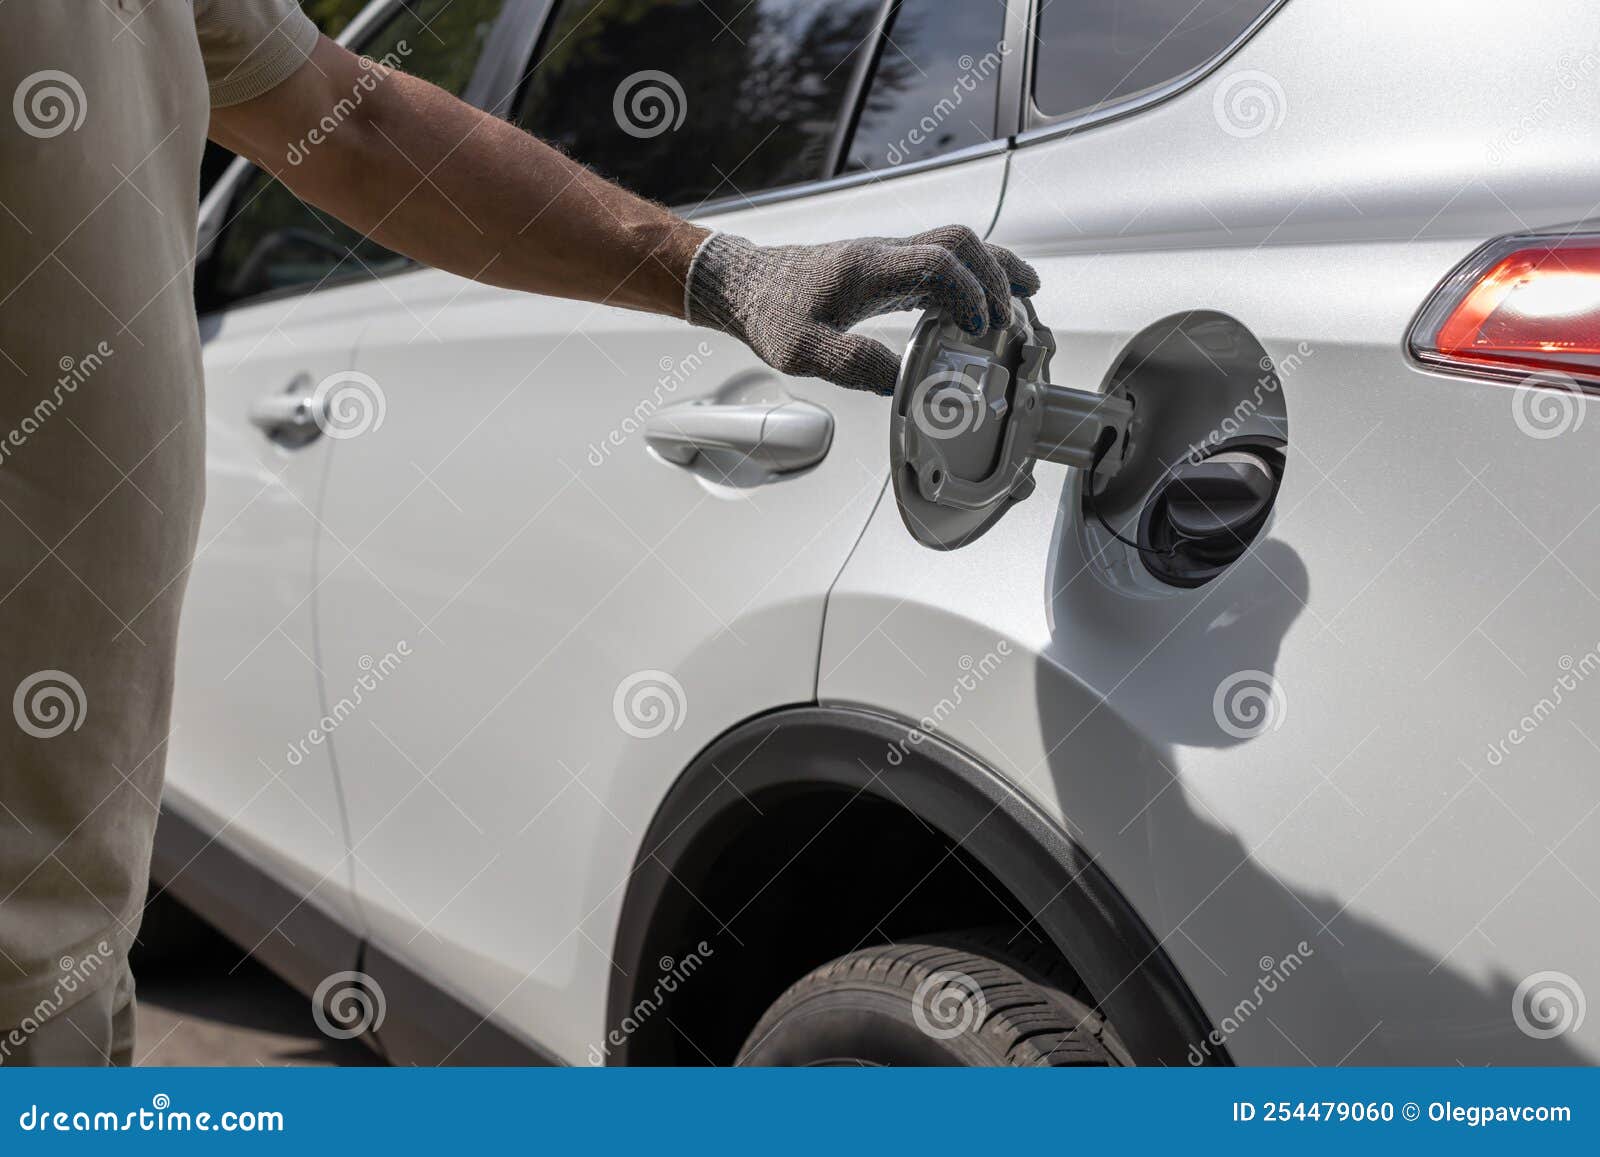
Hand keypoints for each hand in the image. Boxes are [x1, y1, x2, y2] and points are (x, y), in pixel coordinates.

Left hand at [684, 226, 1040, 394]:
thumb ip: (852, 363)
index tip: (979, 331)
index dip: (969, 293)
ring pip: (957, 243)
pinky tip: (987, 301)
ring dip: (994, 267)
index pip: (938, 262)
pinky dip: (975, 275)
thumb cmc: (772, 313)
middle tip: (1012, 318)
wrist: (749, 285)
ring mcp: (890, 257)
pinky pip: (944, 260)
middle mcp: (886, 254)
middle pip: (959, 241)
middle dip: (996, 274)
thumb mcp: (801, 351)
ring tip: (1027, 295)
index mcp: (869, 269)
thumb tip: (901, 380)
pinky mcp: (890, 268)